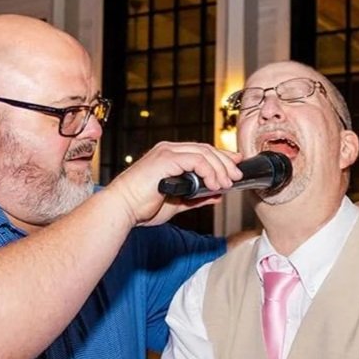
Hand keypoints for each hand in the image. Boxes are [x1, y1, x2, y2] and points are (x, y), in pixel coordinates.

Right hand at [104, 141, 243, 225]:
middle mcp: (169, 149)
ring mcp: (167, 152)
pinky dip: (209, 171)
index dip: (221, 157)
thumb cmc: (142, 207)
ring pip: (204, 152)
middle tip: (236, 176)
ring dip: (220, 168)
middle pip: (206, 149)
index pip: (202, 151)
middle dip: (225, 162)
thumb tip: (217, 194)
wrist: (123, 209)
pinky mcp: (166, 159)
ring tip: (227, 184)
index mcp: (169, 156)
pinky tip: (214, 184)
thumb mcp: (177, 202)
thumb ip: (197, 197)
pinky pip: (197, 160)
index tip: (235, 166)